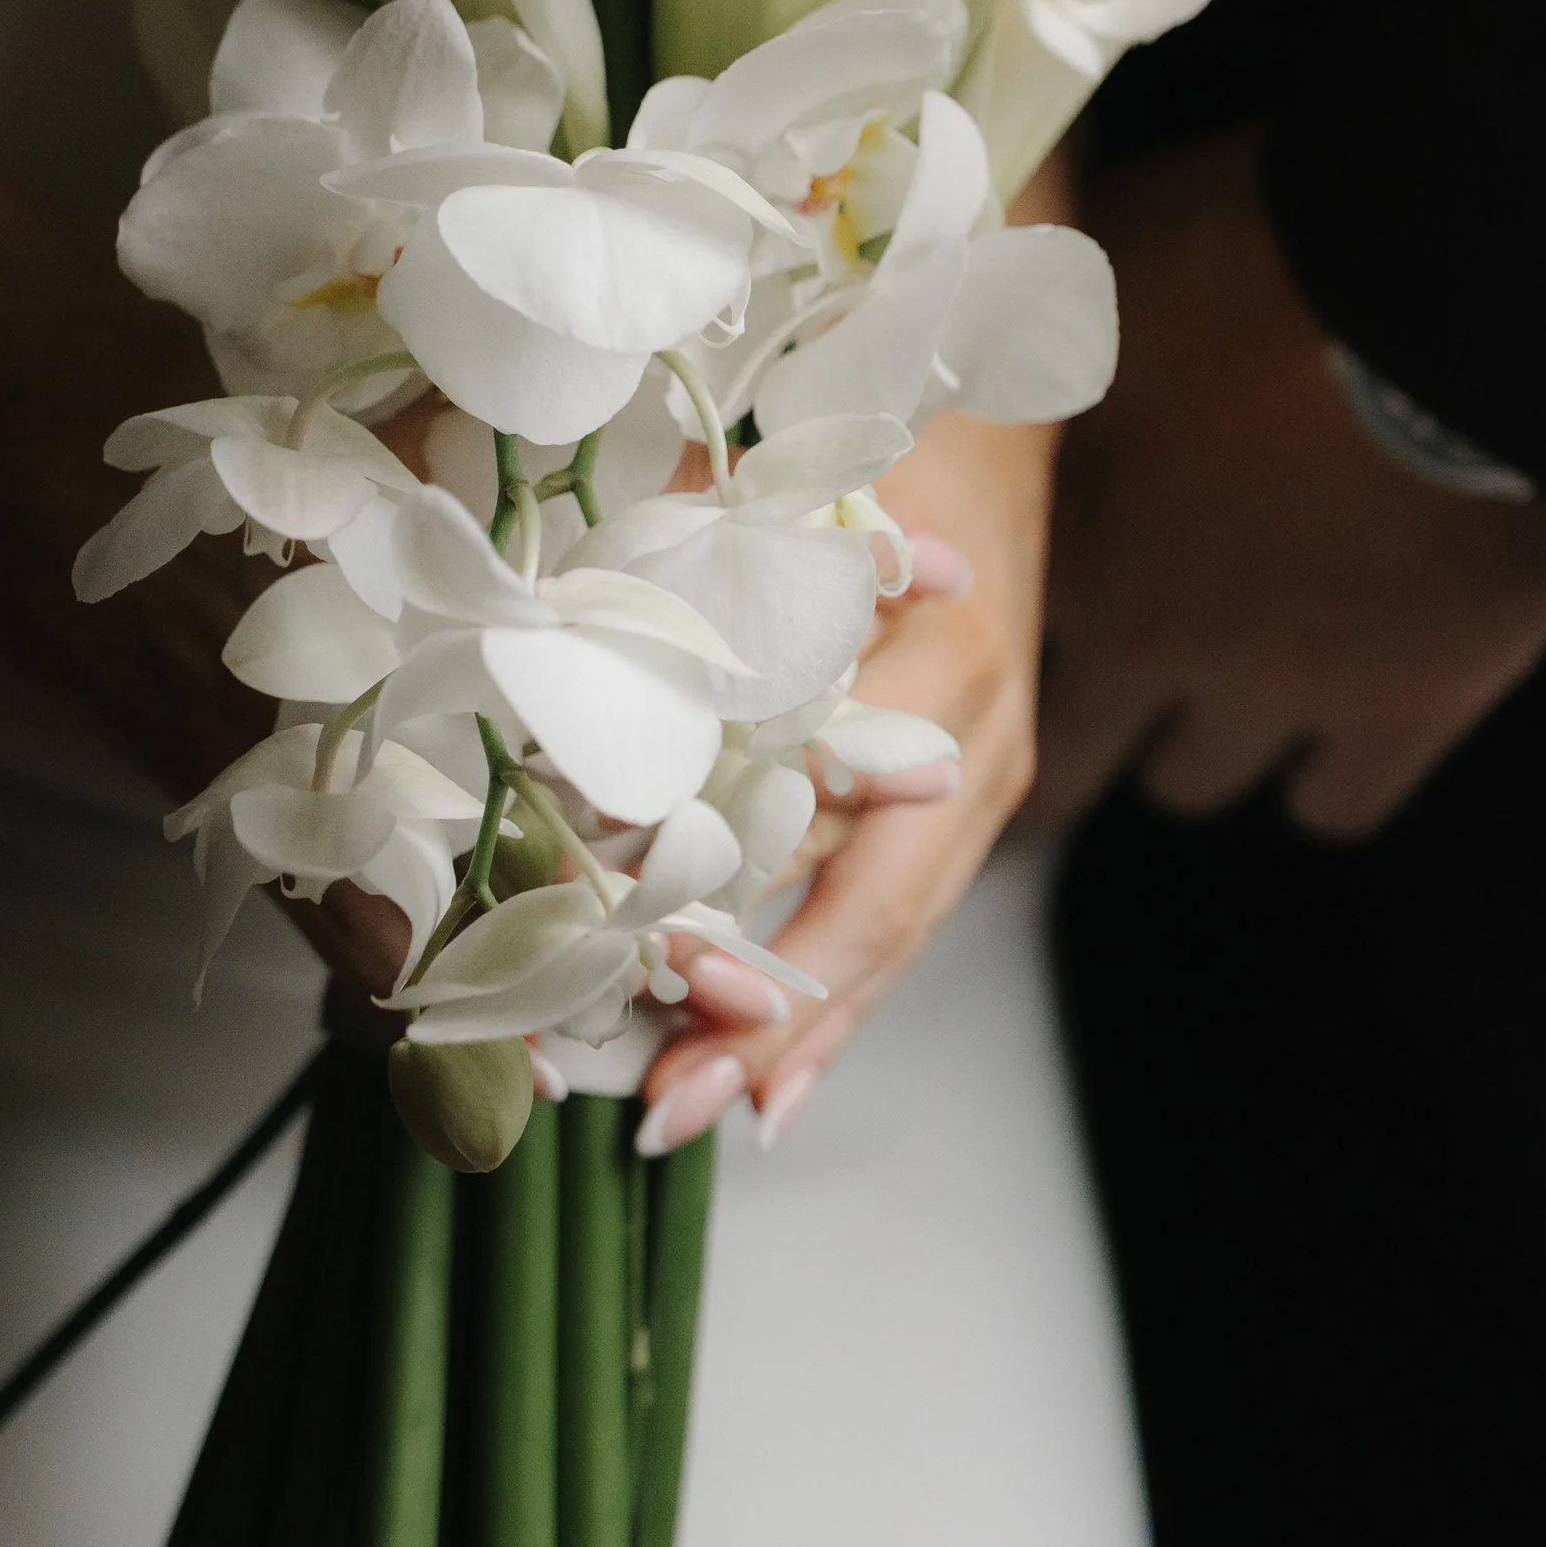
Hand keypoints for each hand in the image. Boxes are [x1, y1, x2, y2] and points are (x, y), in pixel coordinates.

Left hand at [638, 396, 1060, 1151]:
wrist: (993, 433)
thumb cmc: (863, 451)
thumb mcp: (774, 490)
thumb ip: (684, 563)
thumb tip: (551, 655)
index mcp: (931, 653)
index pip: (820, 802)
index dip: (731, 879)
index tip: (637, 957)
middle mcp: (972, 735)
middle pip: (871, 906)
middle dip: (771, 1017)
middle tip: (674, 1099)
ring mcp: (985, 780)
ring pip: (890, 937)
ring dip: (797, 1038)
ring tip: (704, 1113)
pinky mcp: (974, 807)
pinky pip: (902, 923)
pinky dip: (836, 1007)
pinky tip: (776, 1089)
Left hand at [1028, 129, 1545, 840]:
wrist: (1462, 300)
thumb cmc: (1270, 248)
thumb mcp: (1104, 257)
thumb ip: (1034, 324)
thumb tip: (980, 307)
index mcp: (1061, 526)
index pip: (973, 644)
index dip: (980, 632)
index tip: (989, 615)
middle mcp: (1147, 632)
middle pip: (1063, 757)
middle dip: (1072, 719)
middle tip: (1094, 679)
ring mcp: (1273, 686)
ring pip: (1192, 779)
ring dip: (1197, 734)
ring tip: (1226, 672)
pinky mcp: (1404, 709)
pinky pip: (1333, 804)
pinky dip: (1325, 769)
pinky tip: (1330, 717)